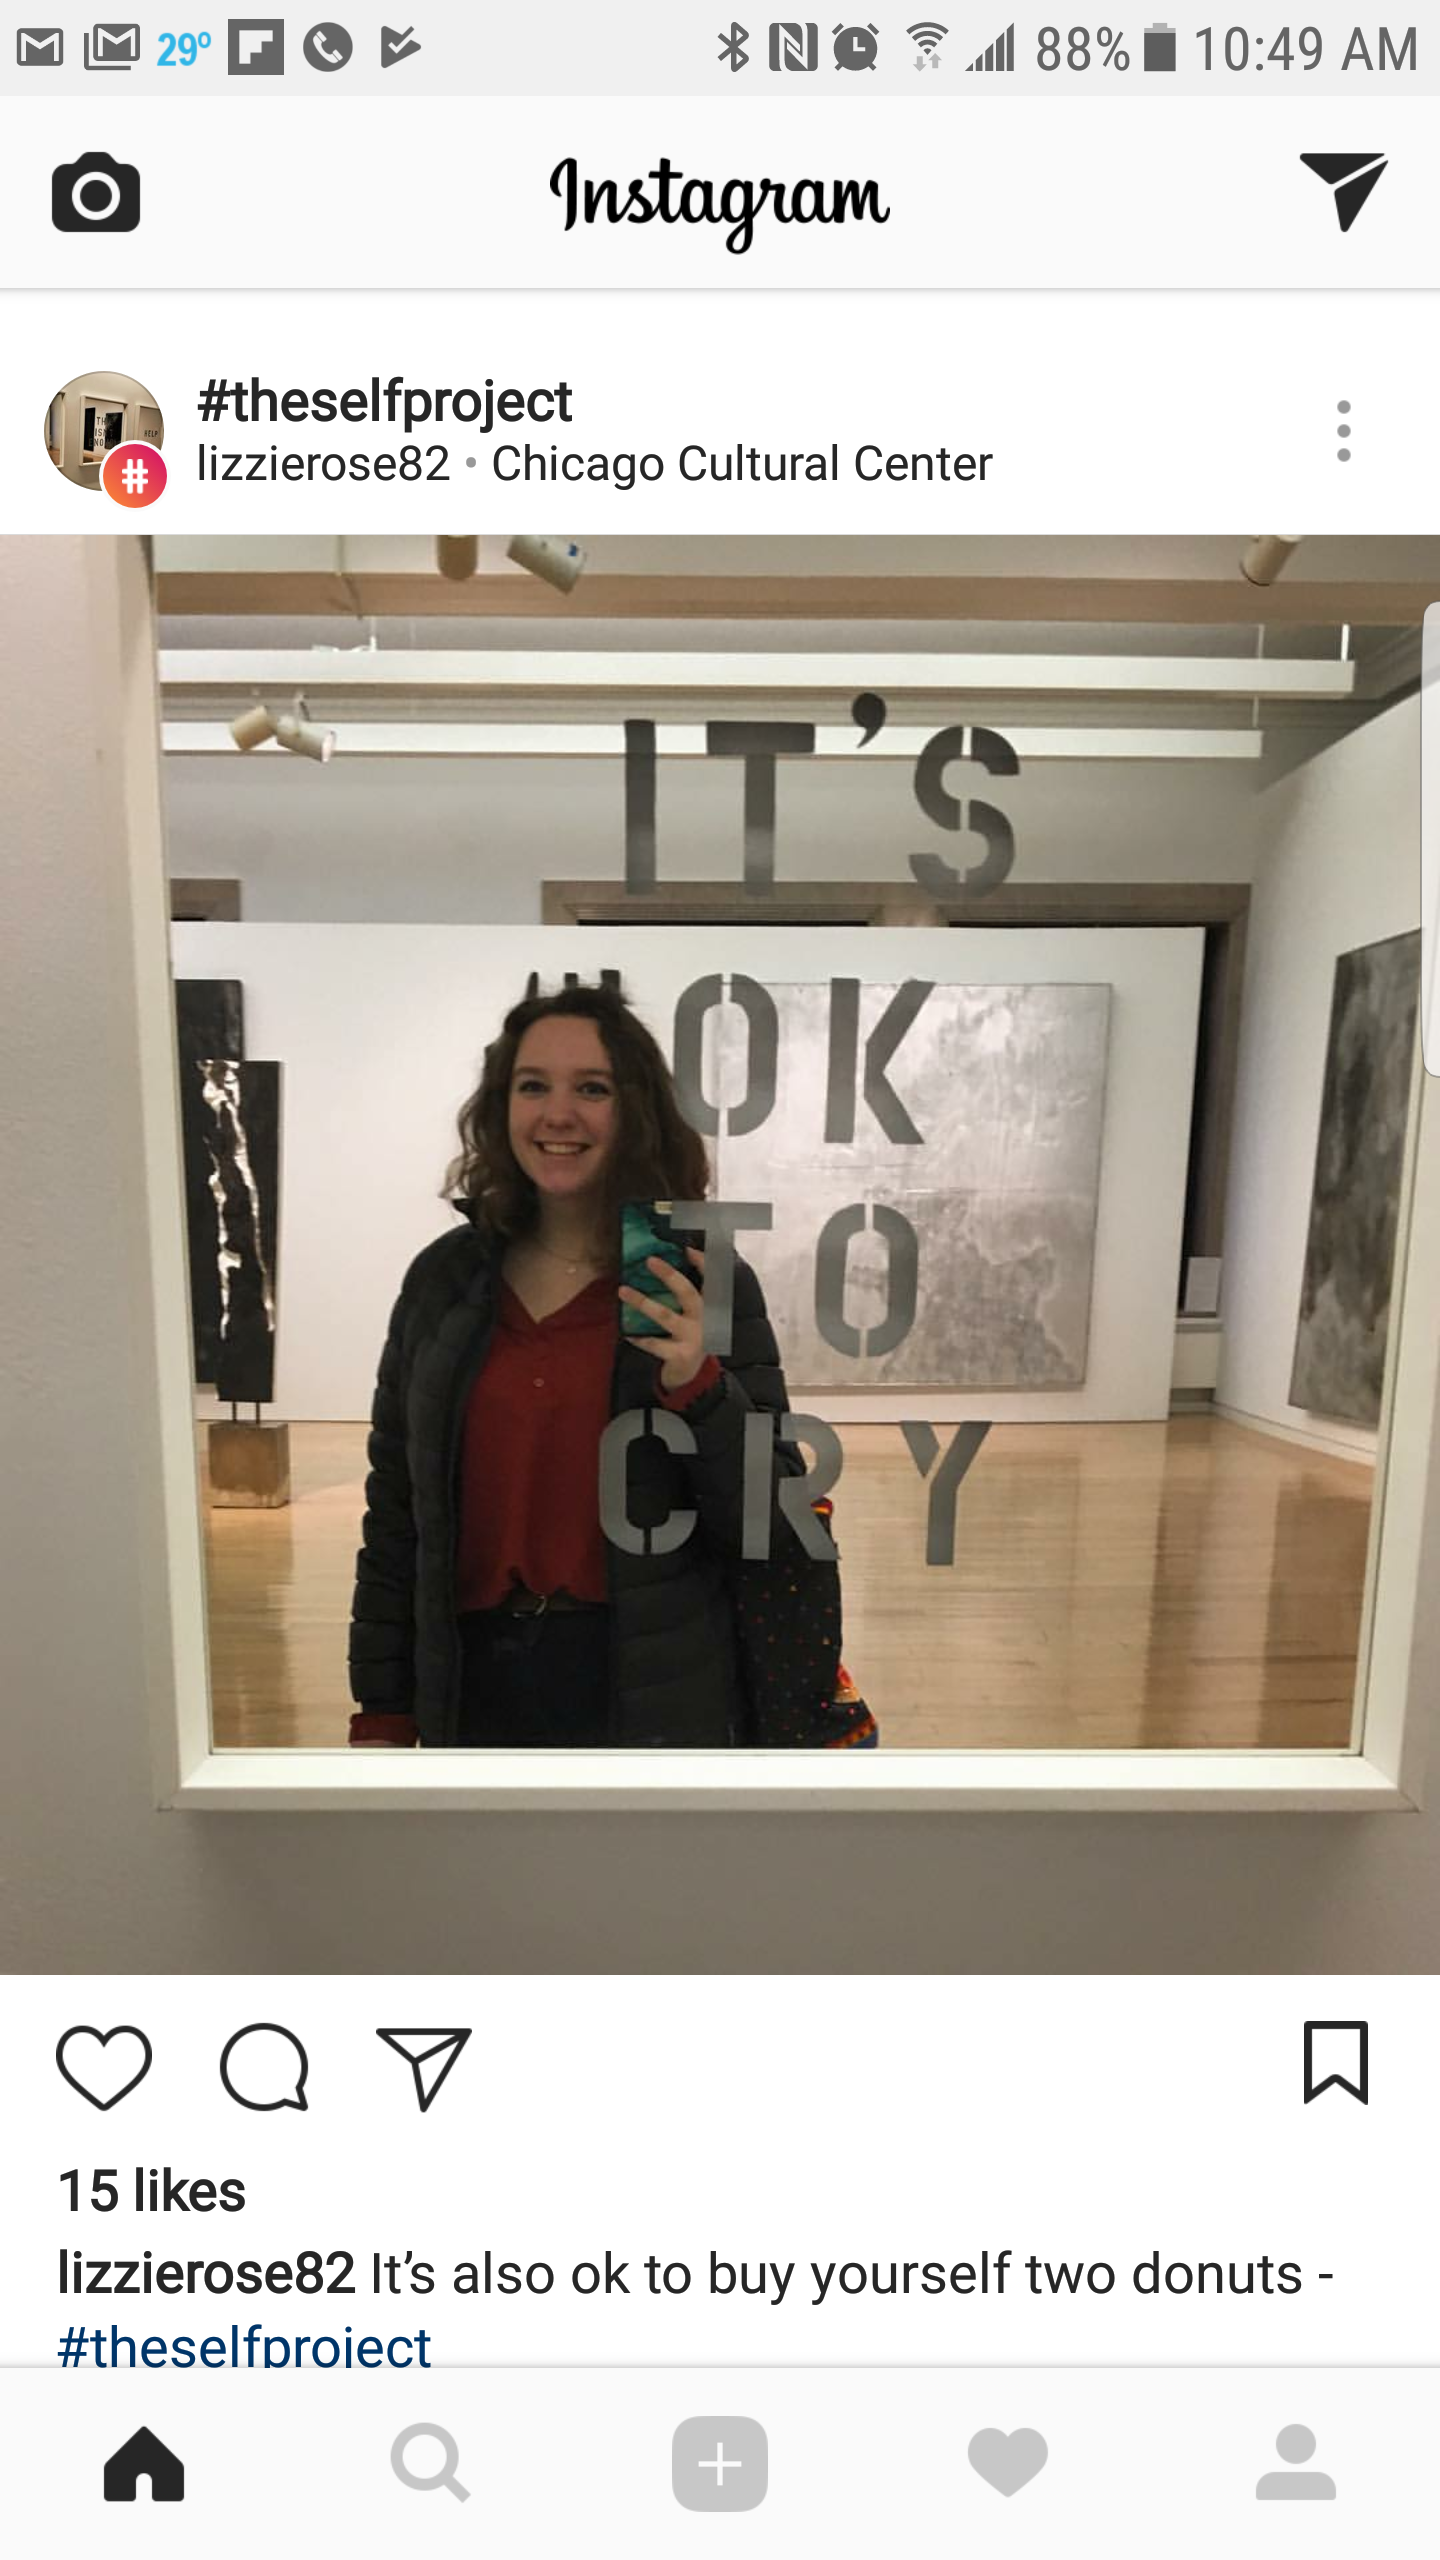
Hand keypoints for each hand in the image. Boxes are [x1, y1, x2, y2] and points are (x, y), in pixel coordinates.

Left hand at [618, 1247, 707, 1392]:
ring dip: (642, 1302)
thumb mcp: (694, 1313)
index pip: (712, 1279)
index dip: (702, 1262)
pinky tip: (626, 1333)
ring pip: (665, 1316)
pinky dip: (639, 1338)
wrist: (691, 1373)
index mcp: (710, 1305)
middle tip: (650, 1260)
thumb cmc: (689, 1335)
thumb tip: (661, 1262)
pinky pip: (655, 1344)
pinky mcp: (680, 1354)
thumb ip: (684, 1293)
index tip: (686, 1248)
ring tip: (623, 1291)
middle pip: (688, 1293)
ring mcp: (693, 1337)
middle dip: (669, 1275)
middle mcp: (705, 1319)